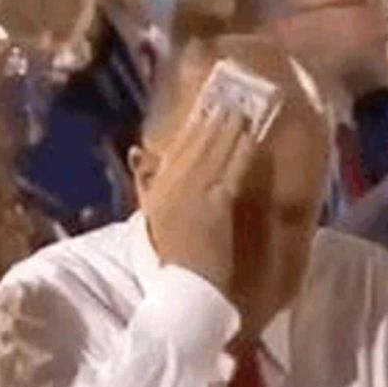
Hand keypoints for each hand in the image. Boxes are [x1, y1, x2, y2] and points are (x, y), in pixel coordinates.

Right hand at [139, 104, 256, 293]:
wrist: (185, 289)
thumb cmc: (174, 258)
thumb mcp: (153, 218)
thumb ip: (145, 183)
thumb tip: (136, 150)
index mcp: (155, 192)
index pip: (174, 151)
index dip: (192, 127)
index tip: (206, 107)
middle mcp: (170, 189)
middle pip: (195, 147)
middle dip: (213, 120)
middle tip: (231, 97)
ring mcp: (192, 197)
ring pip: (214, 154)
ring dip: (229, 129)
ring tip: (244, 109)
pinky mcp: (214, 207)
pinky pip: (231, 172)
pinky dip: (241, 153)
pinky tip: (251, 137)